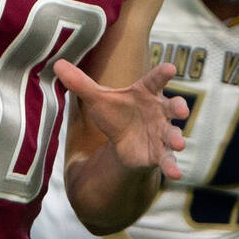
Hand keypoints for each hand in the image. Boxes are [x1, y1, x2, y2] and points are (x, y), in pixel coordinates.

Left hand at [54, 60, 190, 179]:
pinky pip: (168, 159)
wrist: (123, 141)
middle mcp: (159, 110)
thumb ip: (80, 83)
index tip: (171, 68)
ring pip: (173, 133)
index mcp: (146, 92)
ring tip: (180, 144)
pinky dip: (172, 166)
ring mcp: (162, 132)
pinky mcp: (159, 153)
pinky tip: (176, 174)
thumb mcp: (97, 98)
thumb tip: (57, 63)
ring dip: (177, 138)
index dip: (163, 73)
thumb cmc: (116, 113)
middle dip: (179, 106)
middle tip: (182, 109)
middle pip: (172, 106)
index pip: (155, 80)